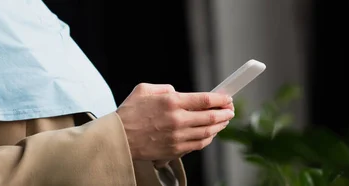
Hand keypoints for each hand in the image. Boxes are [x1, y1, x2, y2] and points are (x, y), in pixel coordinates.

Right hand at [116, 83, 234, 161]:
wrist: (118, 138)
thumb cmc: (128, 113)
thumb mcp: (144, 90)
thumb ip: (164, 88)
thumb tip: (176, 91)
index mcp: (171, 102)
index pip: (205, 100)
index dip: (220, 99)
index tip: (227, 98)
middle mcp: (177, 119)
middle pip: (211, 117)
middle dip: (225, 113)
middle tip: (230, 110)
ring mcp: (177, 136)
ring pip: (207, 132)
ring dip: (219, 126)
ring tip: (224, 121)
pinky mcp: (175, 150)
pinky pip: (199, 145)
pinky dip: (208, 139)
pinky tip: (210, 134)